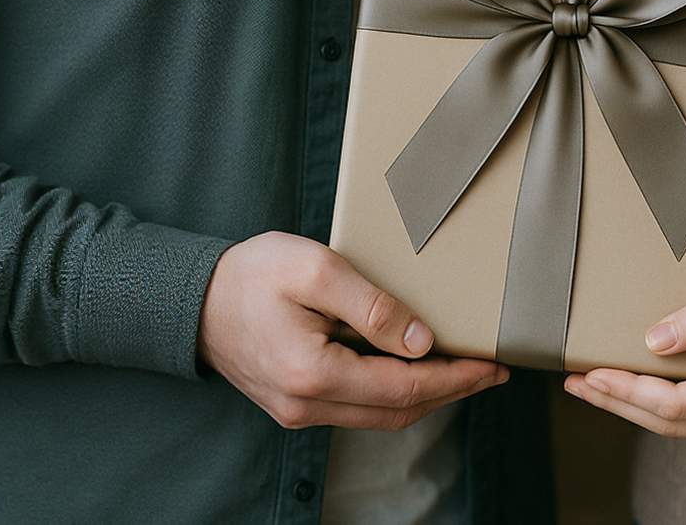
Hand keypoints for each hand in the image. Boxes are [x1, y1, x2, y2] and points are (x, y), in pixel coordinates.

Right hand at [197, 231, 506, 429]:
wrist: (193, 300)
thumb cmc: (253, 274)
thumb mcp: (316, 270)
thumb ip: (372, 306)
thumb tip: (421, 339)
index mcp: (314, 374)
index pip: (404, 387)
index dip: (456, 378)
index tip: (492, 364)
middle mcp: (307, 405)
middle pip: (398, 411)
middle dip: (452, 391)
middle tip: (492, 370)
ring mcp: (300, 410)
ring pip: (380, 416)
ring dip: (427, 396)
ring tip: (465, 371)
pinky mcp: (297, 402)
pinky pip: (359, 408)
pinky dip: (396, 394)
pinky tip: (416, 370)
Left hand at [563, 266, 685, 445]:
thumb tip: (652, 340)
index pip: (673, 405)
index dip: (627, 390)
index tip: (591, 372)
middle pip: (669, 424)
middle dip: (618, 402)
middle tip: (576, 382)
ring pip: (680, 426)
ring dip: (634, 405)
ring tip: (594, 383)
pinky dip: (661, 405)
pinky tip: (636, 386)